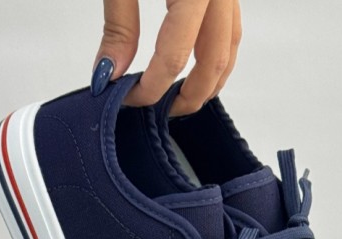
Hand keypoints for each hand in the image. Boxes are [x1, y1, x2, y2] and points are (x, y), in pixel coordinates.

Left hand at [92, 0, 241, 113]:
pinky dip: (216, 54)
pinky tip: (196, 66)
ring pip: (229, 48)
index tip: (127, 97)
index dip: (151, 86)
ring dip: (209, 80)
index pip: (174, 56)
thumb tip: (110, 73)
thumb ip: (118, 26)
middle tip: (160, 110)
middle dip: (188, 96)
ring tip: (180, 96)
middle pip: (213, 60)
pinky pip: (231, 29)